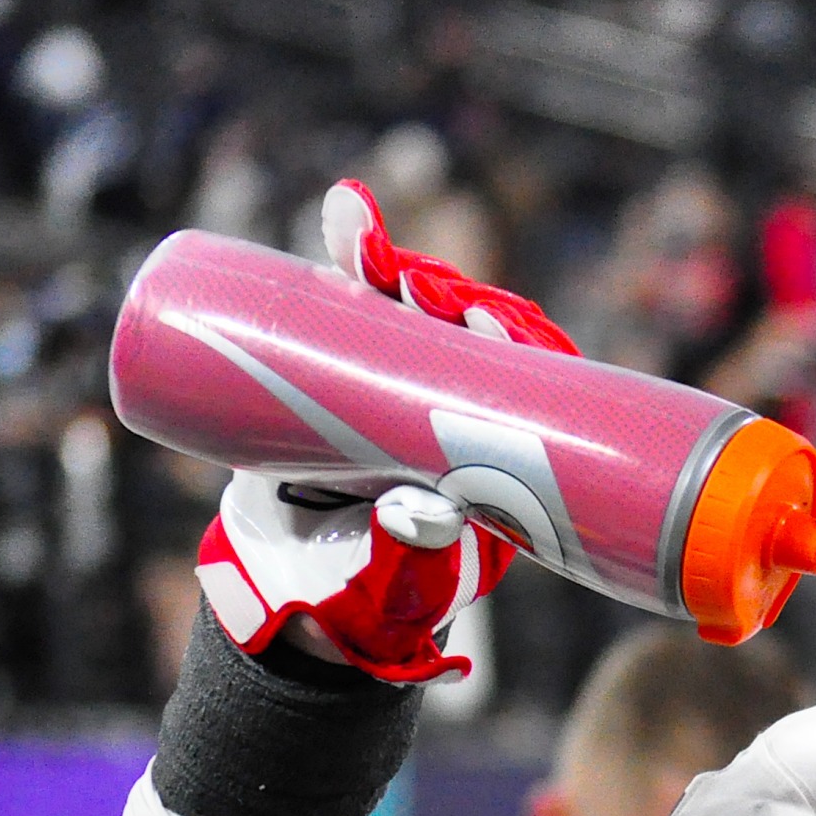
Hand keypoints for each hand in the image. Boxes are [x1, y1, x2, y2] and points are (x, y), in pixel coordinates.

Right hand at [189, 176, 585, 683]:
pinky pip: (359, 312)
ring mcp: (401, 390)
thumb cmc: (361, 599)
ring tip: (357, 228)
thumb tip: (427, 517)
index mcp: (494, 461)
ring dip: (392, 264)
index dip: (508, 348)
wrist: (295, 597)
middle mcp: (456, 416)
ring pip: (411, 313)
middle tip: (399, 271)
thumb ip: (409, 555)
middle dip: (440, 292)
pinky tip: (347, 217)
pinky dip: (353, 267)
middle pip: (464, 336)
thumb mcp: (391, 585)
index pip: (519, 387)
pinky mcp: (347, 373)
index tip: (482, 324)